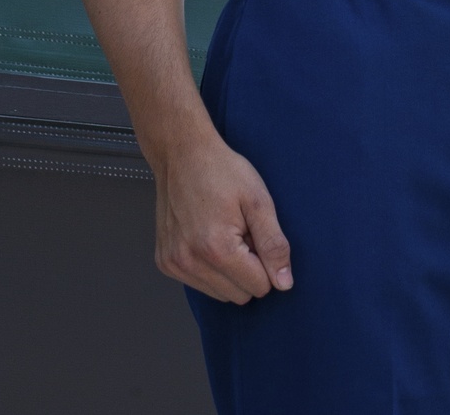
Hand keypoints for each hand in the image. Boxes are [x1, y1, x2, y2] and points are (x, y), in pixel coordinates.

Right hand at [153, 130, 292, 303]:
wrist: (182, 153)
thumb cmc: (221, 171)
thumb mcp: (258, 200)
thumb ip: (274, 244)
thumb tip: (284, 283)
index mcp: (217, 248)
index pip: (259, 287)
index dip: (265, 261)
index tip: (255, 234)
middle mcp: (190, 261)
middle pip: (239, 295)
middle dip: (247, 268)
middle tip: (241, 232)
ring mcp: (174, 263)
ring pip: (219, 294)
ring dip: (228, 270)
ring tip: (224, 233)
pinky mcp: (165, 262)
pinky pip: (199, 284)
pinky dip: (209, 267)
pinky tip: (207, 236)